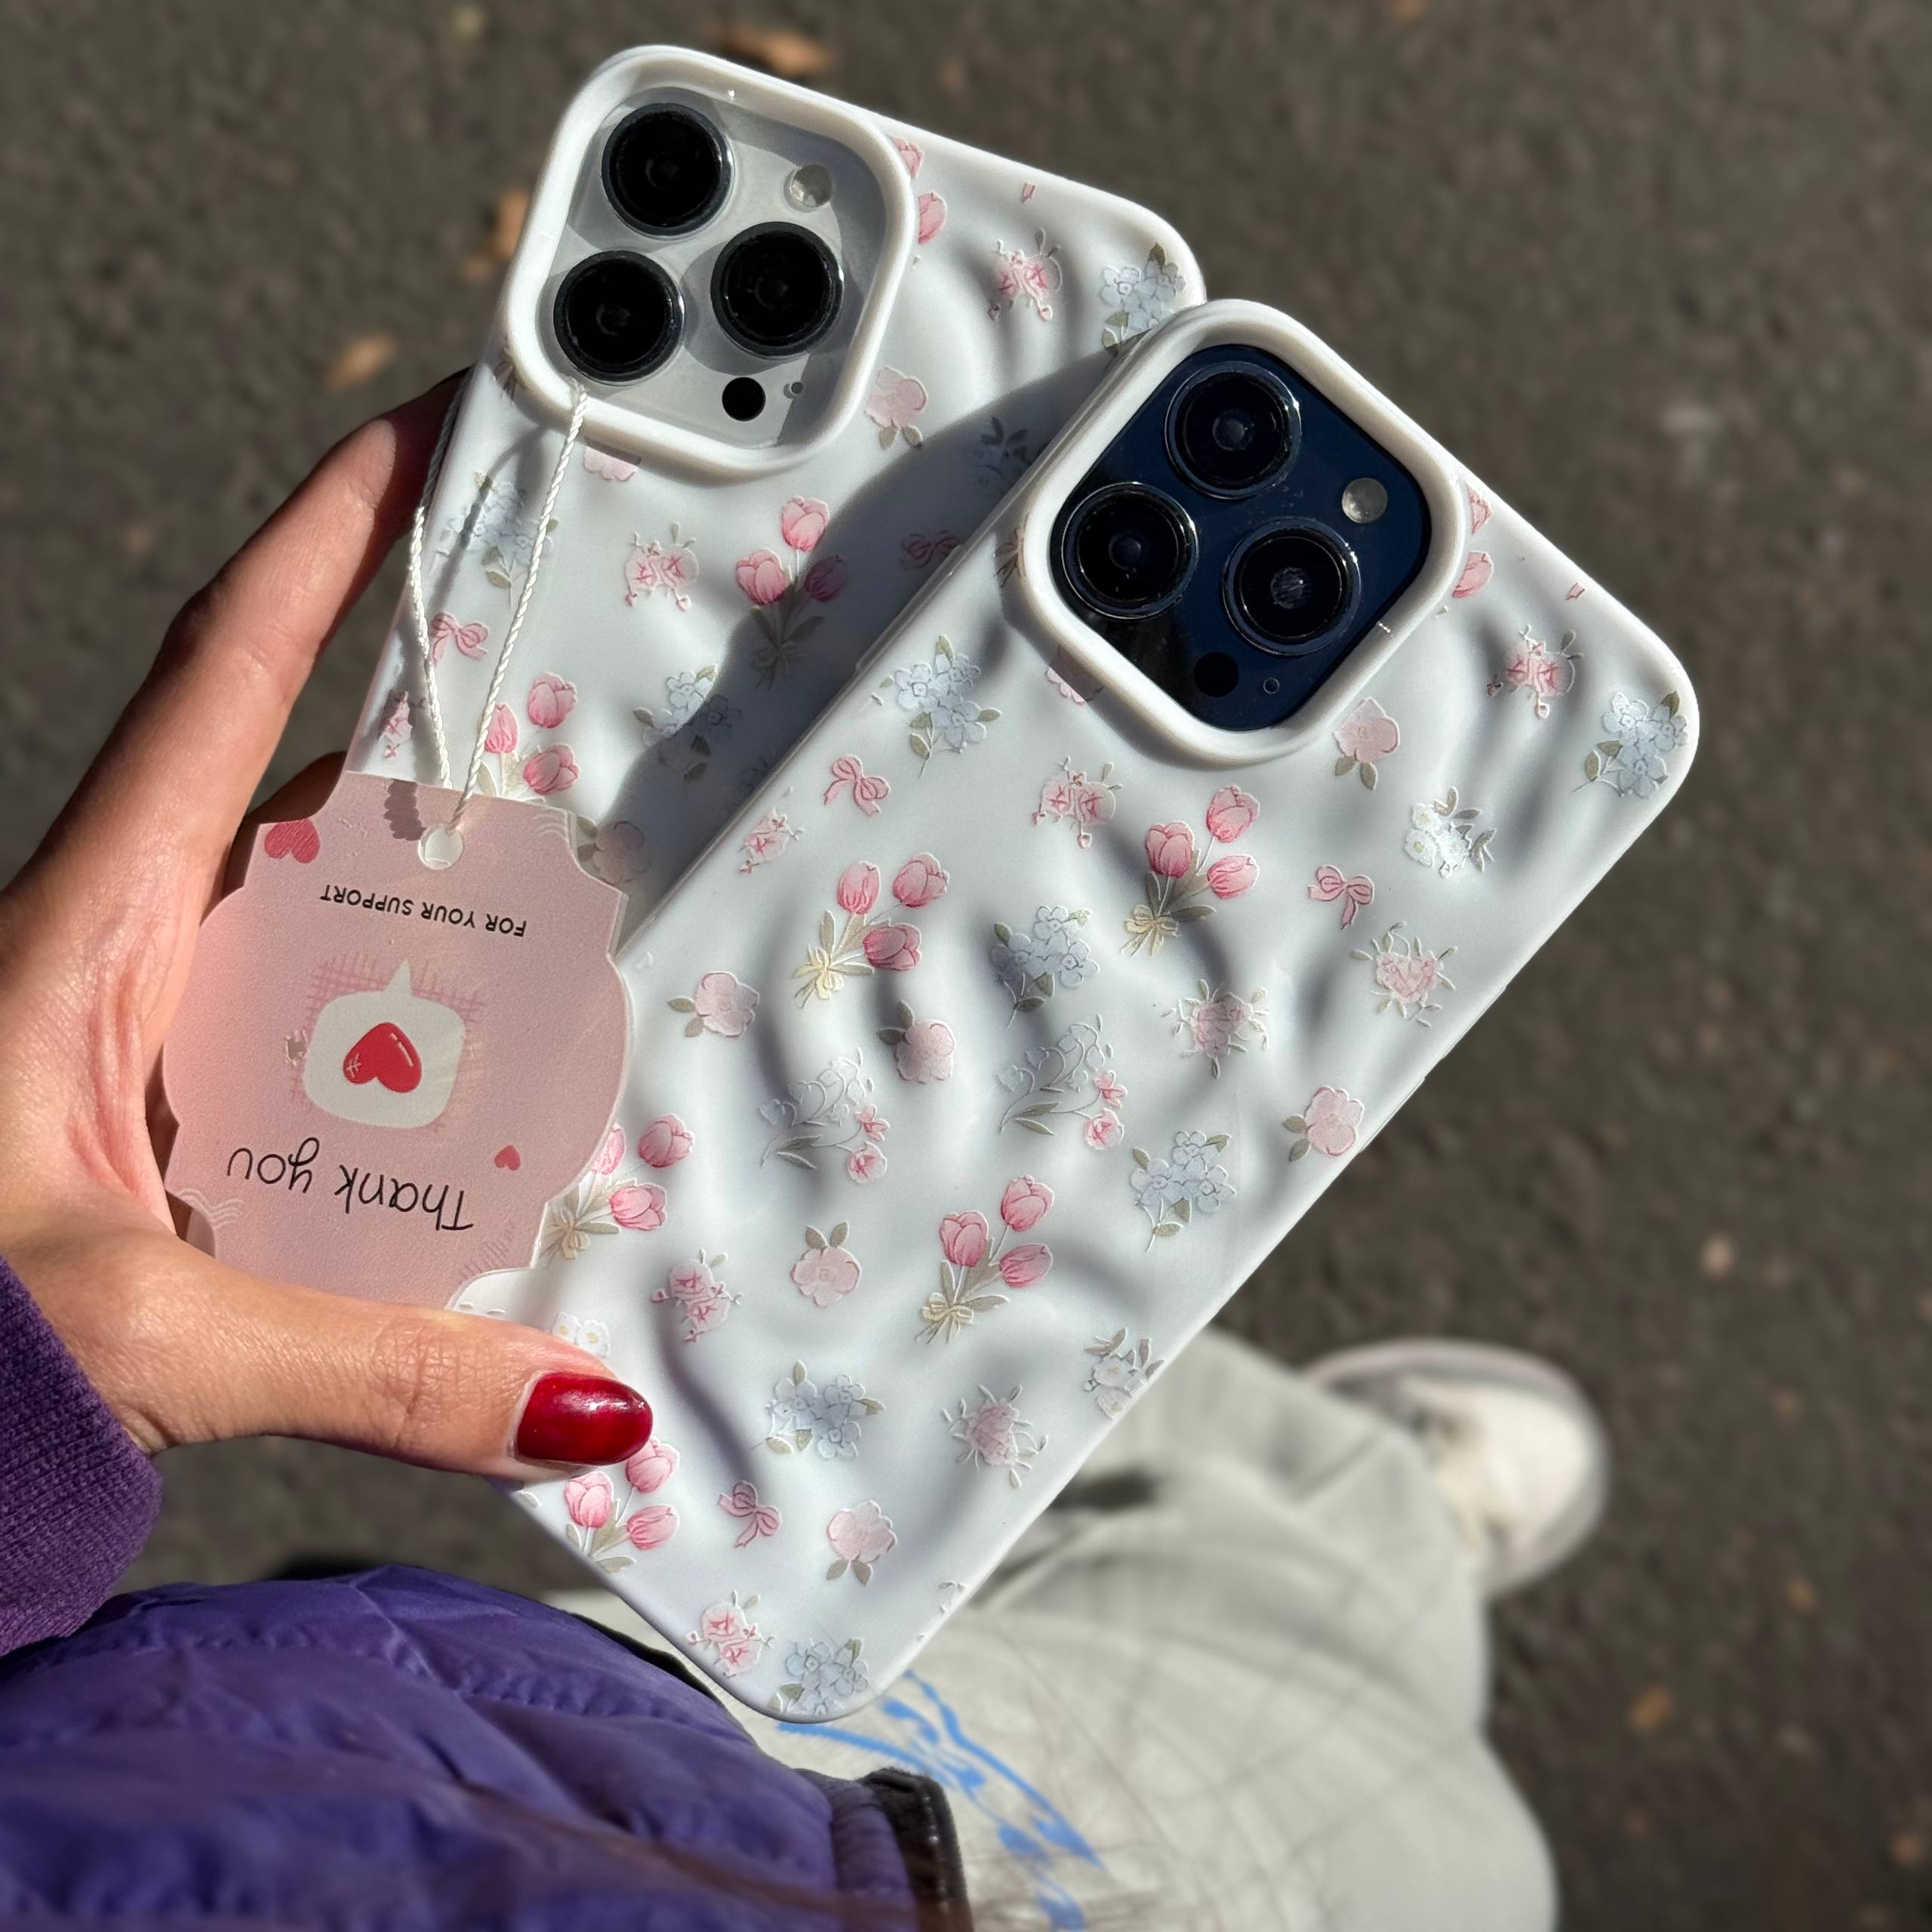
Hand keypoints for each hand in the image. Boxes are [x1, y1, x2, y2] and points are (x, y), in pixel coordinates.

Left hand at [0, 379, 650, 1477]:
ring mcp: (168, 1034)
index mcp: (95, 922)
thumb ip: (371, 1370)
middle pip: (313, 782)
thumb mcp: (145, 1334)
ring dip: (448, 913)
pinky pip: (335, 1040)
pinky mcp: (191, 1119)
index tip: (428, 427)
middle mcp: (139, 951)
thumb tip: (583, 1404)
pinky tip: (499, 1104)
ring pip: (336, 921)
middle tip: (589, 701)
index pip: (225, 670)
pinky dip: (421, 1051)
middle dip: (449, 726)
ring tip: (589, 916)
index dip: (331, 534)